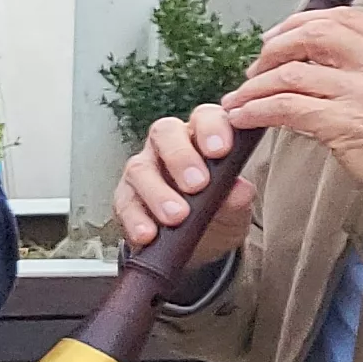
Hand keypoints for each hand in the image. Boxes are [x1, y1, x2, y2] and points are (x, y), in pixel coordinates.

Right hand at [112, 103, 258, 260]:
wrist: (202, 244)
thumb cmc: (220, 211)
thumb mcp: (236, 205)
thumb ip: (238, 196)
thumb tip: (238, 190)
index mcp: (201, 137)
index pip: (204, 117)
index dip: (211, 128)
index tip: (220, 151)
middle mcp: (169, 146)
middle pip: (164, 133)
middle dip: (180, 157)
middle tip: (197, 186)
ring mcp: (144, 170)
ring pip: (139, 169)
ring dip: (158, 193)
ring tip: (176, 217)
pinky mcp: (125, 198)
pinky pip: (124, 203)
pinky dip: (136, 220)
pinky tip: (149, 233)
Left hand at [223, 7, 362, 179]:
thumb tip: (313, 54)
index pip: (344, 17)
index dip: (301, 21)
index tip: (277, 36)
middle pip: (314, 34)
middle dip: (275, 48)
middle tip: (257, 68)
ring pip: (291, 73)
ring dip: (255, 86)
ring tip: (240, 98)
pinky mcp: (345, 124)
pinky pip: (286, 108)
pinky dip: (257, 110)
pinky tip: (245, 117)